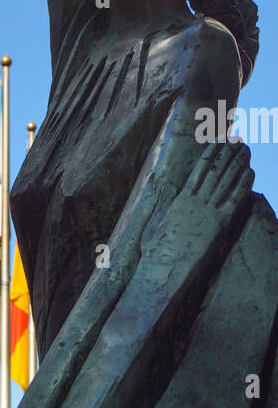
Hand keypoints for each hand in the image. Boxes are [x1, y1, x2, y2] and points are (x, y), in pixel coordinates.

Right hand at [141, 136, 252, 266]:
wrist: (163, 268)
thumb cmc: (158, 252)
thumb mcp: (157, 223)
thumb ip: (163, 203)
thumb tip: (162, 186)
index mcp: (180, 199)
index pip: (198, 170)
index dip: (209, 154)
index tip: (217, 142)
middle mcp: (195, 201)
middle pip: (214, 170)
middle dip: (226, 153)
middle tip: (236, 139)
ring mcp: (206, 211)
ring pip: (224, 180)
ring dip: (236, 162)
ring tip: (245, 147)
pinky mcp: (217, 223)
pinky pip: (234, 199)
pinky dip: (243, 184)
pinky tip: (250, 171)